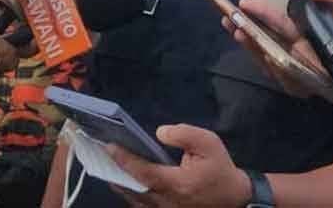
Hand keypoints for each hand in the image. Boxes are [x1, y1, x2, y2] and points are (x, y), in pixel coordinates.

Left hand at [107, 124, 250, 207]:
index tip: (110, 146)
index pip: (144, 173)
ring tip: (105, 161)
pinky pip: (138, 203)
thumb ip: (185, 134)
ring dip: (117, 180)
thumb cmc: (220, 169)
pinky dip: (127, 190)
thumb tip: (160, 132)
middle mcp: (166, 201)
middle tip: (99, 152)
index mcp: (177, 184)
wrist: (233, 198)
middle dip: (114, 170)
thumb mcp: (209, 143)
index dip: (125, 160)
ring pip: (132, 198)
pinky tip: (120, 176)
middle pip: (131, 188)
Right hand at [229, 0, 332, 123]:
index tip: (239, 4)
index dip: (258, 14)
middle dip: (245, 31)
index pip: (277, 21)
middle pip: (267, 41)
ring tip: (240, 32)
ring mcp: (308, 66)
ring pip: (272, 59)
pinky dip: (275, 67)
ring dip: (253, 48)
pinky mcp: (316, 81)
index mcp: (310, 28)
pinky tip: (263, 55)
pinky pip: (290, 77)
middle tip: (228, 20)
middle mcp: (304, 47)